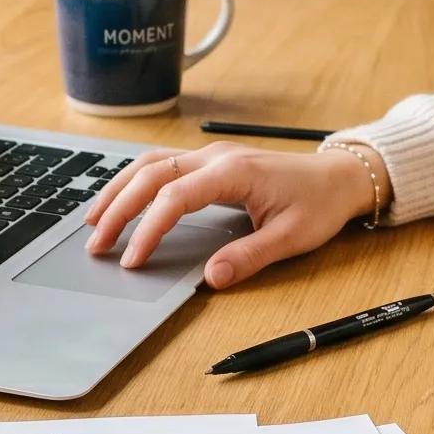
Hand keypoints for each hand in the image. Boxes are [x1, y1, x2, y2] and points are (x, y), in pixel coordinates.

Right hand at [82, 141, 383, 288]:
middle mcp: (216, 157)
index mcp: (234, 172)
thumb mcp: (292, 237)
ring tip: (94, 220)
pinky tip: (122, 199)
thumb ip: (250, 257)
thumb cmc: (318, 203)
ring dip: (119, 189)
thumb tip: (210, 278)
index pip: (175, 196)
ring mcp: (212, 155)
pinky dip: (136, 180)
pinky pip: (163, 163)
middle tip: (97, 244)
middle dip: (119, 208)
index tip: (133, 259)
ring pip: (151, 162)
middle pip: (151, 173)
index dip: (149, 228)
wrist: (339, 177)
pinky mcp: (211, 162)